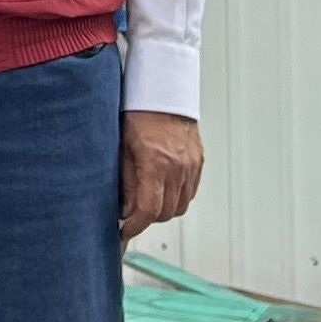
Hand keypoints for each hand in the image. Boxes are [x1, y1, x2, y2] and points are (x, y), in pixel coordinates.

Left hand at [120, 111, 203, 237]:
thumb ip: (125, 180)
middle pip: (165, 212)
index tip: (124, 230)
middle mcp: (177, 167)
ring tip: (147, 201)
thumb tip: (124, 208)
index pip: (148, 210)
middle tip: (131, 214)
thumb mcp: (122, 146)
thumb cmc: (139, 113)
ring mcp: (191, 166)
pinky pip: (190, 192)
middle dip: (147, 219)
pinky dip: (176, 197)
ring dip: (163, 210)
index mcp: (155, 163)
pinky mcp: (198, 162)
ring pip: (180, 206)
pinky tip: (163, 190)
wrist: (164, 91)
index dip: (134, 226)